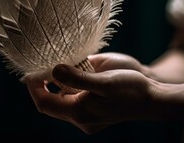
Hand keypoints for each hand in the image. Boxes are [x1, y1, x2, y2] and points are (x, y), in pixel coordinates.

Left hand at [25, 53, 159, 133]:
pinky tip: (73, 71)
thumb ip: (77, 77)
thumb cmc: (131, 89)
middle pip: (52, 103)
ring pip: (63, 100)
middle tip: (40, 66)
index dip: (33, 88)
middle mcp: (81, 118)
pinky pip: (74, 99)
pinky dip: (69, 86)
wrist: (152, 99)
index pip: (44, 103)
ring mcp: (89, 115)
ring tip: (55, 66)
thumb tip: (53, 71)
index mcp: (79, 113)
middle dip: (43, 85)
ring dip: (56, 84)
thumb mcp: (104, 82)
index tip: (30, 71)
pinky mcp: (96, 110)